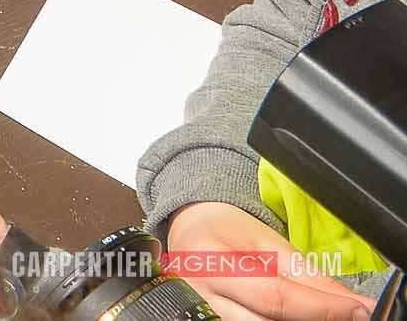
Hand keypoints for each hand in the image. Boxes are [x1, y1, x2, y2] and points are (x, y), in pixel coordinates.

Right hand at [164, 200, 373, 320]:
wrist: (189, 234)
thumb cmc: (228, 234)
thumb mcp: (271, 246)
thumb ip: (312, 281)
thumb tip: (357, 307)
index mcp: (212, 263)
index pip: (275, 297)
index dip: (322, 309)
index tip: (358, 311)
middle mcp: (197, 295)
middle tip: (343, 315)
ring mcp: (195, 315)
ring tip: (313, 313)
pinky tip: (288, 318)